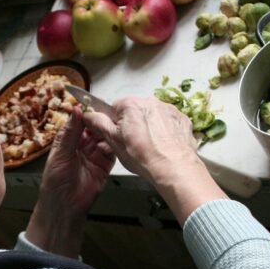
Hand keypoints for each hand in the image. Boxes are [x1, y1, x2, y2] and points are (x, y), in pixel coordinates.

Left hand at [25, 107, 114, 256]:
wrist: (64, 206)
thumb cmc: (55, 182)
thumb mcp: (60, 154)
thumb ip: (70, 132)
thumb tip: (75, 110)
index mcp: (68, 140)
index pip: (79, 122)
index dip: (86, 113)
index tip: (92, 104)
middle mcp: (82, 146)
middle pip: (94, 128)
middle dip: (100, 121)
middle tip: (105, 115)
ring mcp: (94, 155)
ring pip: (104, 138)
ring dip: (107, 133)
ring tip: (110, 128)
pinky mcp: (105, 165)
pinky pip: (112, 152)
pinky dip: (114, 147)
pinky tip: (113, 142)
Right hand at [83, 97, 226, 224]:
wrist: (173, 166)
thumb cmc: (144, 156)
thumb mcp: (113, 140)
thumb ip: (98, 123)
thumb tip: (88, 115)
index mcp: (130, 105)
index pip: (114, 108)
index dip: (113, 123)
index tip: (116, 135)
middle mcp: (150, 102)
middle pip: (134, 111)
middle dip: (132, 125)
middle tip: (132, 145)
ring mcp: (167, 109)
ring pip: (152, 116)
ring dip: (149, 127)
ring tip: (149, 147)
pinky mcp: (181, 119)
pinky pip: (168, 122)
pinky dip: (165, 131)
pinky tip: (162, 145)